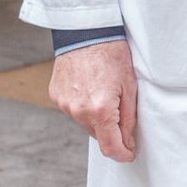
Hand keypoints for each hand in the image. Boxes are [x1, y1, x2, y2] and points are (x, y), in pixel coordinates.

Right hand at [49, 38, 137, 160]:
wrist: (86, 31)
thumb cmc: (113, 55)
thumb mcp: (130, 86)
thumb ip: (129, 119)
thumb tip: (128, 143)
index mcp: (100, 111)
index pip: (110, 148)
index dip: (123, 154)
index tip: (130, 153)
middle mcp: (78, 111)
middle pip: (98, 135)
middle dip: (111, 131)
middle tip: (121, 110)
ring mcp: (65, 104)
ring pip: (84, 123)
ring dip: (96, 117)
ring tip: (104, 92)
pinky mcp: (56, 96)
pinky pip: (73, 110)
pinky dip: (83, 106)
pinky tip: (90, 87)